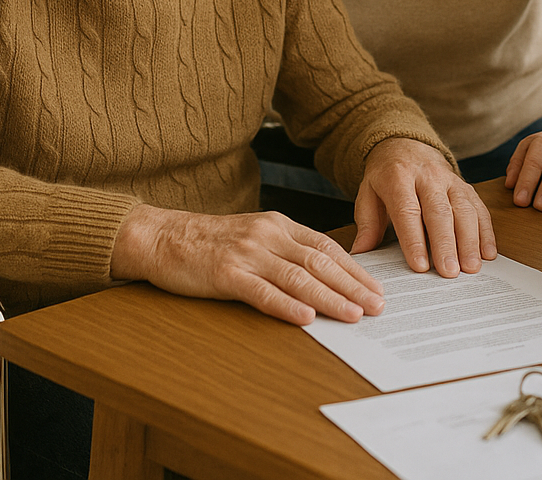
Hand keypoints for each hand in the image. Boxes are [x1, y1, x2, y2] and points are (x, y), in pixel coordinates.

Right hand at [110, 204, 383, 325]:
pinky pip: (262, 292)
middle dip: (353, 286)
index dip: (355, 269)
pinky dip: (286, 305)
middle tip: (378, 306)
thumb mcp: (256, 235)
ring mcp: (248, 254)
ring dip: (330, 298)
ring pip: (298, 277)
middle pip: (320, 262)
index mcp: (279, 225)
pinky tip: (306, 317)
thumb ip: (287, 250)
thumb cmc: (211, 242)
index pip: (327, 246)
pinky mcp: (226, 273)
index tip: (376, 288)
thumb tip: (325, 275)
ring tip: (353, 315)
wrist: (163, 237)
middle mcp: (268, 235)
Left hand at [351, 138, 496, 276]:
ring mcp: (450, 180)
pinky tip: (487, 252)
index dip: (414, 240)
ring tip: (471, 267)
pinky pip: (479, 208)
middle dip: (446, 244)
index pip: (408, 211)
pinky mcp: (466, 186)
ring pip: (464, 210)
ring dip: (470, 240)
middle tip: (450, 272)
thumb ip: (367, 224)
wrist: (405, 145)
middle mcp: (427, 176)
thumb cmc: (386, 177)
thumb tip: (360, 254)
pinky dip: (486, 231)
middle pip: (440, 212)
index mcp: (398, 177)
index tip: (420, 266)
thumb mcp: (368, 194)